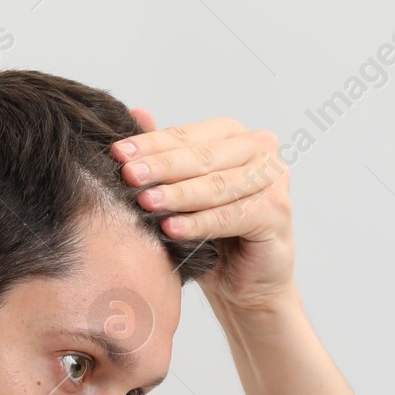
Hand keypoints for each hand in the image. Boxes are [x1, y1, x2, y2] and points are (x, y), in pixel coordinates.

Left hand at [111, 108, 294, 310]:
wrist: (244, 281)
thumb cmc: (211, 234)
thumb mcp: (182, 192)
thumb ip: (163, 156)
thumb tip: (135, 113)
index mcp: (235, 136)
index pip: (187, 137)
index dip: (151, 144)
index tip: (117, 153)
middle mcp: (260, 150)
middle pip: (202, 157)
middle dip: (161, 167)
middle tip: (128, 176)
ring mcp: (274, 178)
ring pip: (216, 186)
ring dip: (178, 195)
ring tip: (145, 202)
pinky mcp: (277, 211)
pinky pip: (230, 216)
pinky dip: (198, 223)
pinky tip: (171, 229)